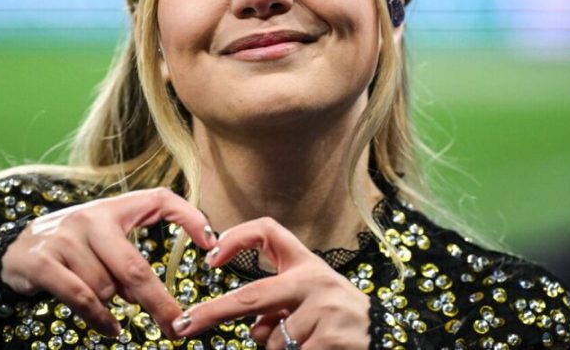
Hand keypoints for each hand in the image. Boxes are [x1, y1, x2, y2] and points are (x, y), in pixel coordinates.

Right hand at [1, 187, 215, 337]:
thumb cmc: (74, 242)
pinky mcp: (41, 262)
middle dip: (159, 302)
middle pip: (134, 268)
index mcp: (113, 207)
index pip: (159, 199)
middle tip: (178, 326)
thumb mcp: (106, 234)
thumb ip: (131, 255)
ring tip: (108, 304)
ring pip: (106, 289)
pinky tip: (110, 328)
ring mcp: (64, 239)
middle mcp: (90, 218)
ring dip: (112, 304)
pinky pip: (81, 298)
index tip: (212, 243)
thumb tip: (153, 289)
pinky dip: (99, 318)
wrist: (15, 246)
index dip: (189, 216)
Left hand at [172, 217, 370, 349]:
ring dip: (280, 348)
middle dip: (213, 312)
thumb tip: (254, 329)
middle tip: (184, 325)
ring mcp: (326, 309)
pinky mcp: (332, 339)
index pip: (268, 232)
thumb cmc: (336, 317)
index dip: (236, 238)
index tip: (210, 257)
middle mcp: (315, 280)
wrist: (386, 337)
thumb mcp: (310, 298)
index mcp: (306, 263)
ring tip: (310, 340)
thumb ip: (277, 304)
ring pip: (273, 341)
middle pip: (252, 296)